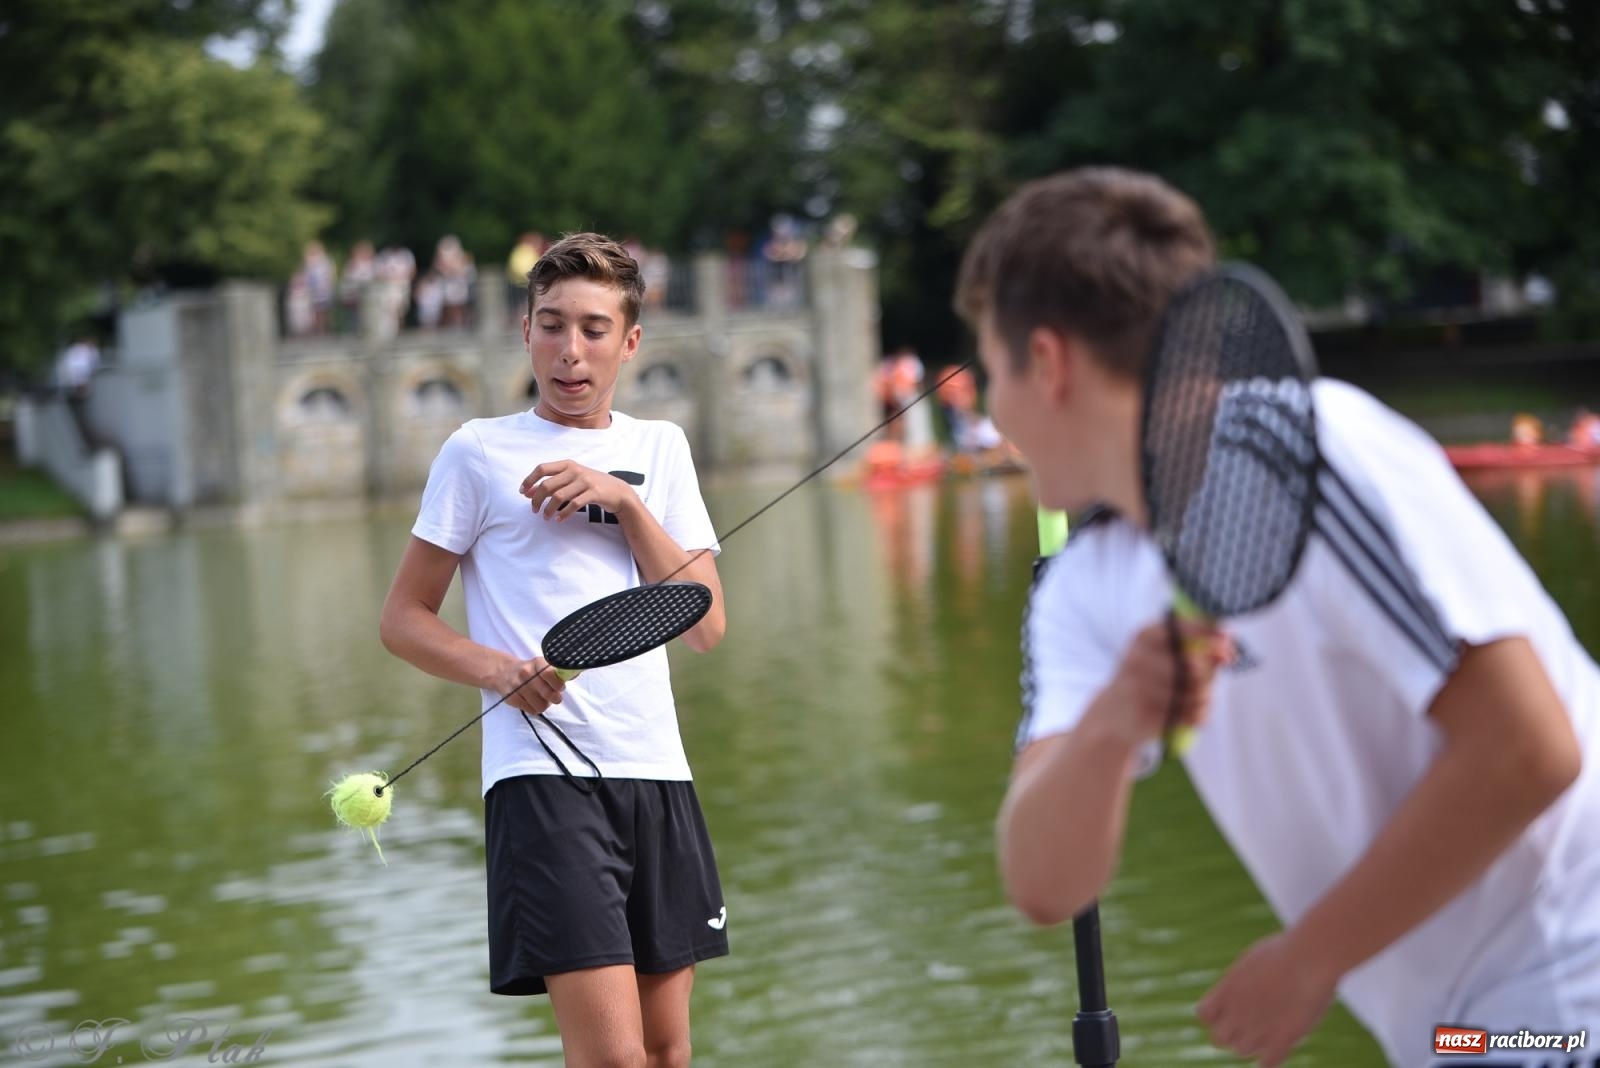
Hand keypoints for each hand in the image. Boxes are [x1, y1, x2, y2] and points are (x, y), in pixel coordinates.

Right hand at [484, 655, 564, 715]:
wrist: (503, 672)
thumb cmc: (530, 670)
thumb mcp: (543, 665)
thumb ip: (559, 671)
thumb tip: (577, 671)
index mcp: (537, 663)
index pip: (551, 674)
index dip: (558, 684)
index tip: (560, 687)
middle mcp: (526, 673)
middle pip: (548, 693)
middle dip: (555, 697)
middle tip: (555, 696)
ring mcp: (518, 686)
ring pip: (541, 705)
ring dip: (544, 704)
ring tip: (542, 698)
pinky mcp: (512, 698)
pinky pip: (532, 710)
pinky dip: (535, 708)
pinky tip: (532, 700)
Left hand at [521, 460, 635, 522]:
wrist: (618, 491)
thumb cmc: (591, 485)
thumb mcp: (572, 480)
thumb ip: (552, 484)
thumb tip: (528, 492)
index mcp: (567, 464)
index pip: (542, 468)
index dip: (529, 480)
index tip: (523, 493)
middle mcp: (575, 470)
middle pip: (547, 485)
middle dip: (537, 499)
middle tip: (534, 510)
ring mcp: (585, 481)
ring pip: (558, 497)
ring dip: (548, 509)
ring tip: (545, 518)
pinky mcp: (594, 493)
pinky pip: (574, 505)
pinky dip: (563, 514)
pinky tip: (559, 520)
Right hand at [1089, 617, 1232, 747]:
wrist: (1115, 714)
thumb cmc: (1149, 679)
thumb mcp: (1165, 655)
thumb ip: (1199, 648)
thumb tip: (1228, 646)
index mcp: (1144, 637)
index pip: (1183, 629)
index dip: (1211, 636)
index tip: (1228, 646)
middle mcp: (1139, 658)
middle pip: (1195, 664)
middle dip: (1209, 676)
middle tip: (1206, 682)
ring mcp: (1141, 687)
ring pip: (1197, 692)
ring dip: (1205, 698)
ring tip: (1196, 700)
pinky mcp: (1147, 714)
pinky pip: (1190, 714)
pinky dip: (1198, 715)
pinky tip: (1189, 714)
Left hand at [1196, 931, 1338, 1065]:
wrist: (1308, 958)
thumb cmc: (1286, 951)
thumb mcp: (1253, 962)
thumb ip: (1242, 983)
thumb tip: (1245, 992)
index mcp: (1226, 990)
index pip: (1204, 1015)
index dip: (1216, 1014)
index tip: (1231, 1007)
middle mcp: (1236, 1013)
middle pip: (1219, 1039)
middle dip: (1231, 1033)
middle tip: (1252, 1021)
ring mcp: (1257, 1029)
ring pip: (1242, 1051)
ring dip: (1253, 1044)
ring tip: (1271, 1028)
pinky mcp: (1282, 1040)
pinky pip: (1268, 1064)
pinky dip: (1270, 1060)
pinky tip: (1280, 1046)